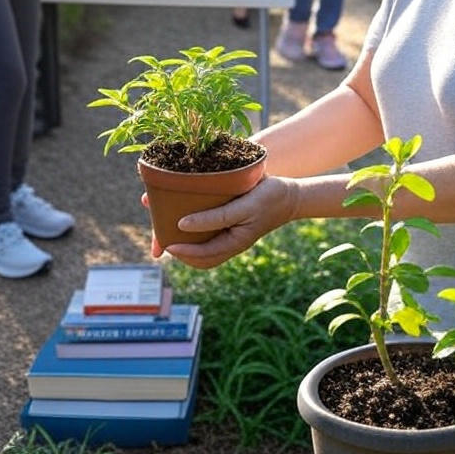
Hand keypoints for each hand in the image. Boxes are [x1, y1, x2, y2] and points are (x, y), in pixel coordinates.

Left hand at [159, 176, 298, 268]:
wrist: (292, 195)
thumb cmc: (269, 198)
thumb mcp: (242, 207)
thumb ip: (214, 217)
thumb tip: (182, 224)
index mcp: (234, 243)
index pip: (203, 257)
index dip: (182, 253)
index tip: (165, 244)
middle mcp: (232, 242)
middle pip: (202, 258)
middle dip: (181, 252)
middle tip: (162, 241)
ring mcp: (234, 235)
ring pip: (206, 248)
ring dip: (187, 243)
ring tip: (170, 231)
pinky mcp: (235, 224)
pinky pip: (212, 235)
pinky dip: (197, 231)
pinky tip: (188, 217)